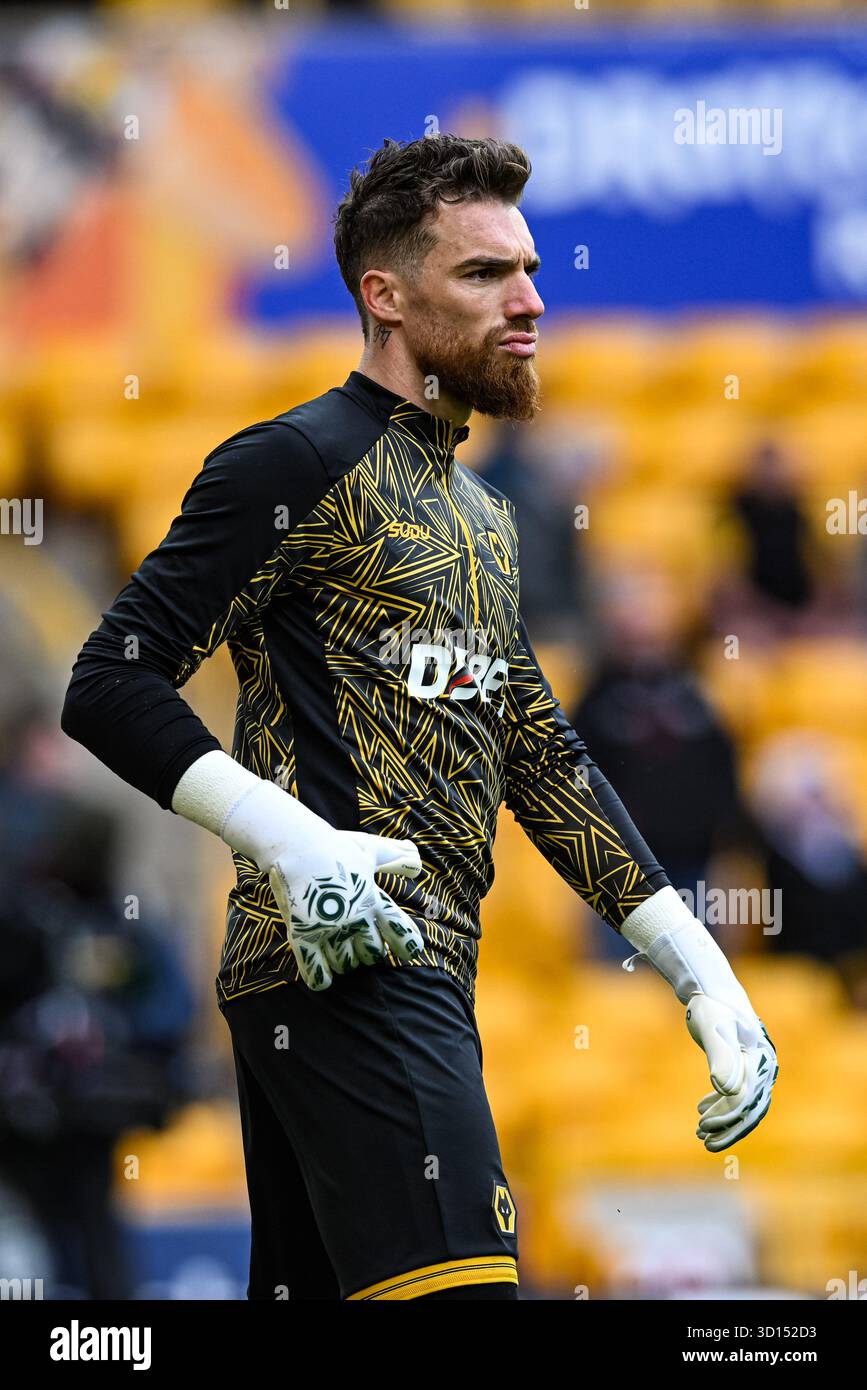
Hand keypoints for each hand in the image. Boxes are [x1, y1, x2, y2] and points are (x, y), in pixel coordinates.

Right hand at [267, 827, 424, 990]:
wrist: (296, 844)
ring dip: (345, 962)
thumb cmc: (334, 846)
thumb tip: (418, 865)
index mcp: (373, 899)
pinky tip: (323, 978)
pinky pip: (314, 968)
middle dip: (369, 952)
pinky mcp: (303, 933)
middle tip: (359, 943)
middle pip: (372, 954)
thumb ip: (396, 857)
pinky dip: (320, 977)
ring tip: (339, 952)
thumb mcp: (370, 850)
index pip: (400, 932)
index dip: (407, 945)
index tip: (408, 951)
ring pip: (346, 964)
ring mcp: (329, 927)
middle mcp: (355, 917)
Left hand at [685, 993, 778, 1151]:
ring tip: (700, 1130)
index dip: (727, 1117)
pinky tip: (701, 1108)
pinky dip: (721, 1103)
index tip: (704, 1128)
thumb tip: (726, 1090)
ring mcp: (756, 1065)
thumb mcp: (712, 1031)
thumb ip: (720, 1058)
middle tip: (705, 1143)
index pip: (746, 1099)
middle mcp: (764, 1066)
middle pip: (751, 1107)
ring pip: (744, 1102)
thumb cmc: (710, 1008)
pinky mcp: (744, 1064)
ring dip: (724, 1118)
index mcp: (760, 1060)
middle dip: (729, 1128)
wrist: (712, 988)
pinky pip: (738, 1091)